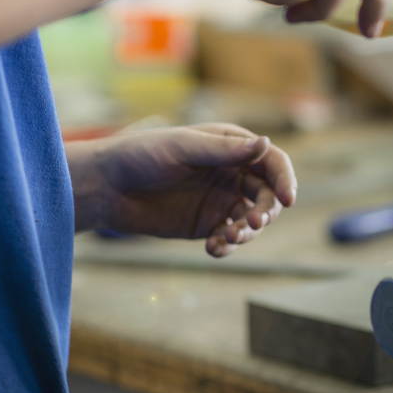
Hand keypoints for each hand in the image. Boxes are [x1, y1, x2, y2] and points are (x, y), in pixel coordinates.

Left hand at [68, 123, 295, 256]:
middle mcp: (232, 173)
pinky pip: (228, 238)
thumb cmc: (141, 155)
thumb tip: (266, 144)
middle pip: (267, 195)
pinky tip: (213, 248)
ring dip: (247, 232)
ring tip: (226, 238)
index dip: (284, 179)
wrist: (105, 186)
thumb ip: (225, 150)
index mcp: (231, 147)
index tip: (287, 199)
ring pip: (251, 220)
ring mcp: (221, 200)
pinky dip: (227, 246)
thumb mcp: (183, 148)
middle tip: (251, 224)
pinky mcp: (206, 224)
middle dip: (265, 211)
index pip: (272, 162)